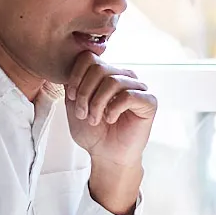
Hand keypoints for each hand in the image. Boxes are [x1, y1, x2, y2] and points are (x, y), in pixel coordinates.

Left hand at [63, 51, 155, 167]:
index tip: (71, 97)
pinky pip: (129, 95)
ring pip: (112, 81)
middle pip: (99, 67)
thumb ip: (71, 83)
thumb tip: (66, 67)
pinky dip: (114, 108)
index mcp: (107, 73)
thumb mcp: (73, 105)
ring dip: (97, 103)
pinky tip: (110, 119)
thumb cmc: (93, 132)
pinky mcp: (149, 101)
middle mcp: (123, 76)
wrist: (107, 156)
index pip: (89, 58)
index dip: (76, 76)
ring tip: (94, 119)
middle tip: (82, 113)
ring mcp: (138, 87)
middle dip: (85, 92)